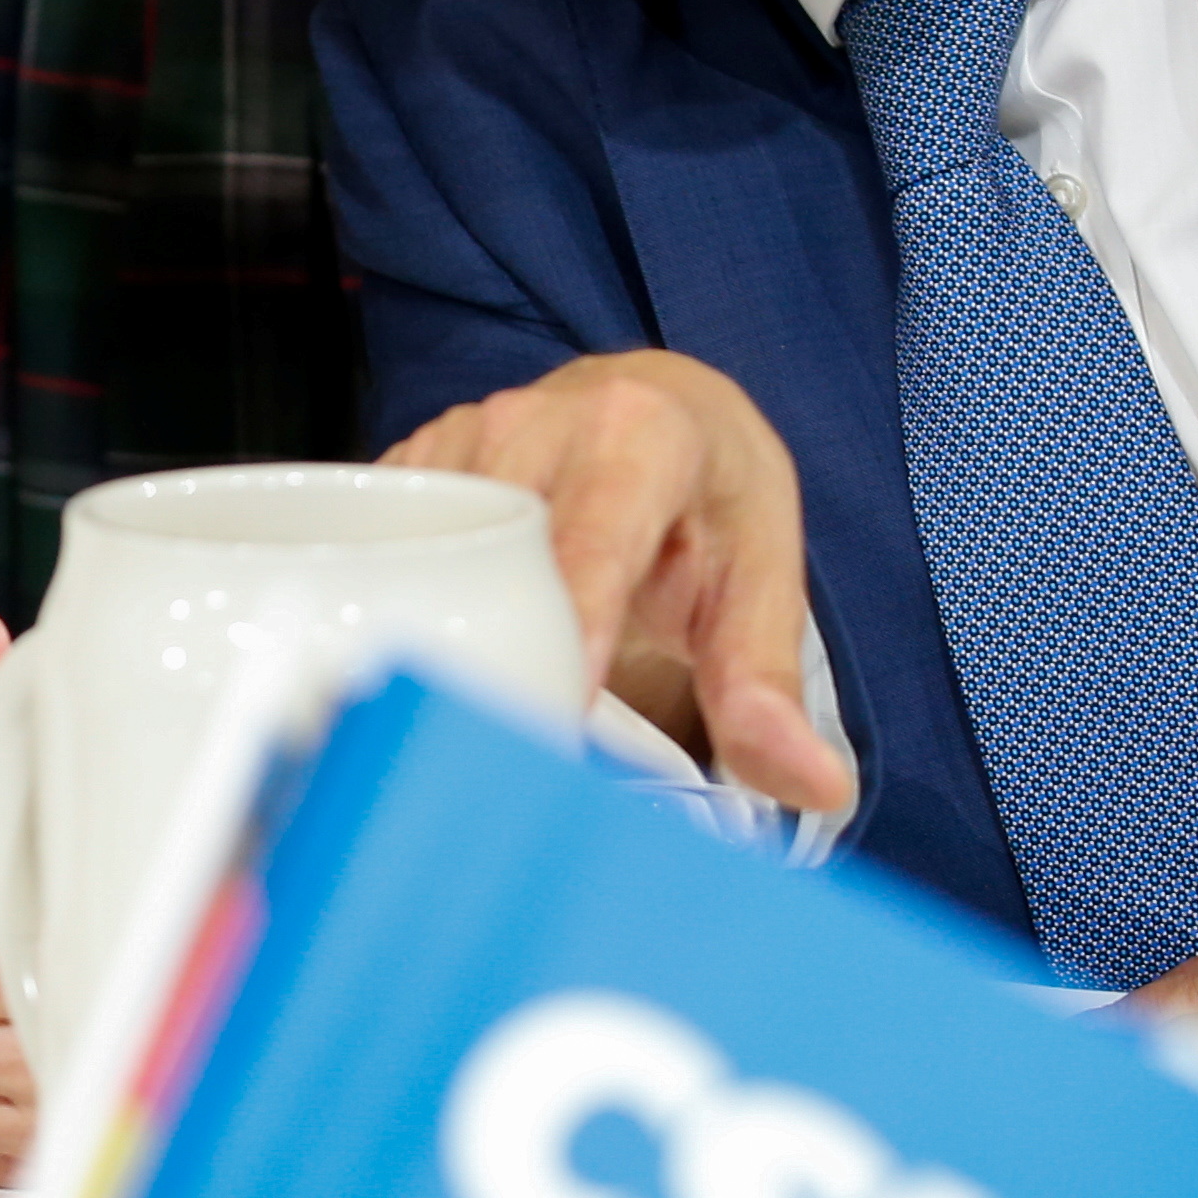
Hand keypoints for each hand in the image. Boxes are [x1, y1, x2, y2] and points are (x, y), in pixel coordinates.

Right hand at [386, 351, 846, 811]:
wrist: (660, 411)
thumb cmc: (708, 500)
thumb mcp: (759, 575)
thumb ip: (765, 681)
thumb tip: (815, 786)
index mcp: (640, 434)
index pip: (592, 539)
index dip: (571, 623)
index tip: (558, 709)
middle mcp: (539, 418)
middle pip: (493, 546)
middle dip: (490, 647)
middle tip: (497, 756)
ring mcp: (463, 434)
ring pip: (424, 547)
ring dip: (432, 635)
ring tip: (447, 727)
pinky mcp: (411, 463)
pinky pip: (382, 544)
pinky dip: (387, 606)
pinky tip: (406, 667)